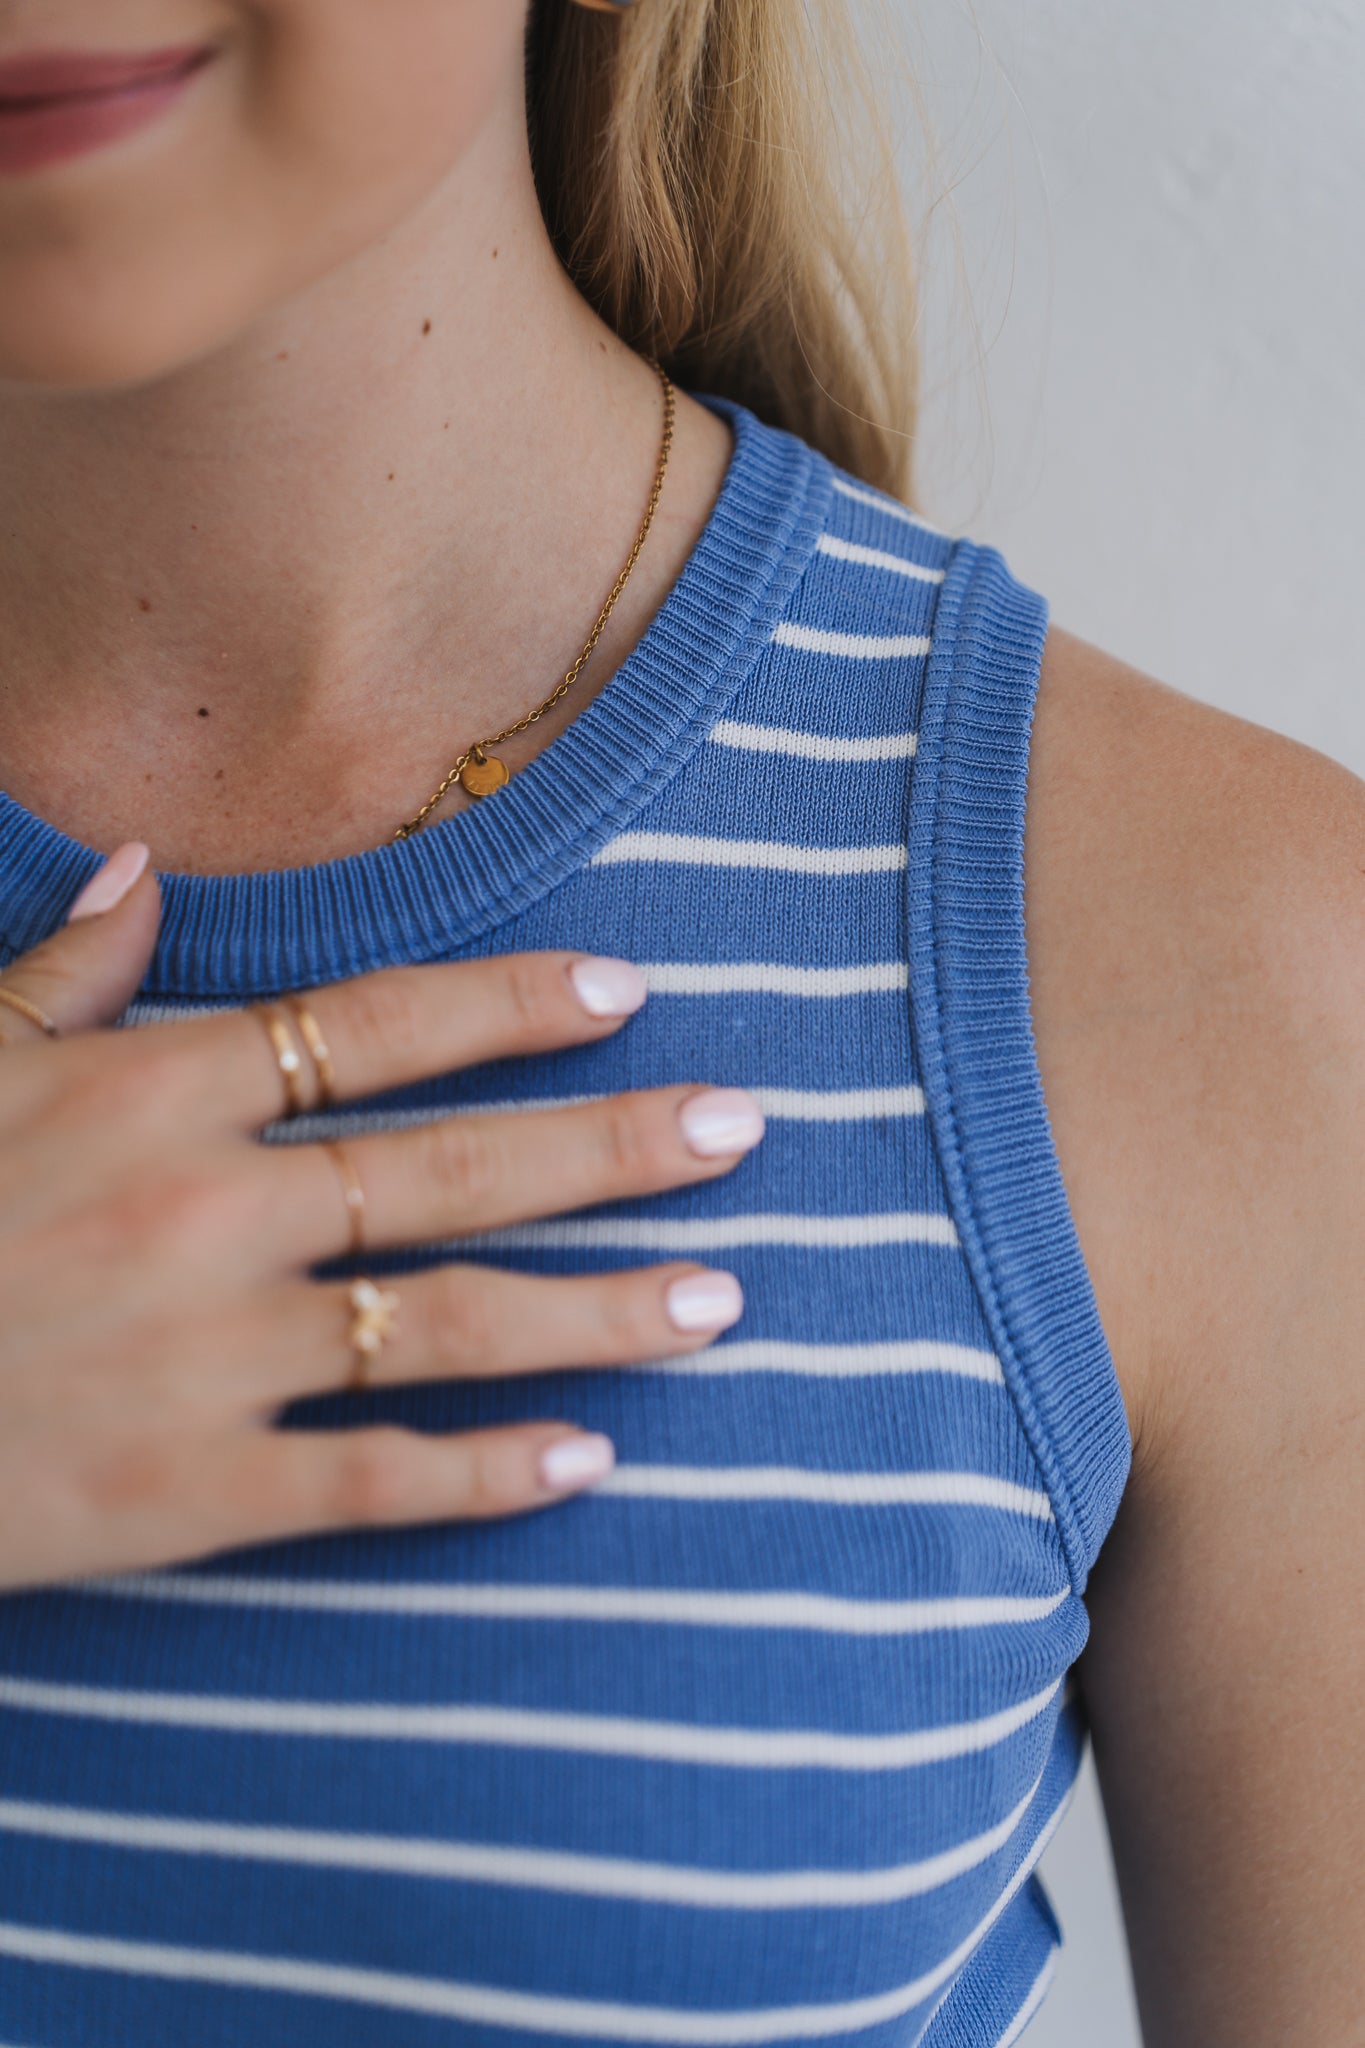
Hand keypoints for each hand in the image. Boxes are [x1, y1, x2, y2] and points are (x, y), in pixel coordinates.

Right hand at [0, 844, 761, 1593]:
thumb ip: (58, 971)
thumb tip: (134, 867)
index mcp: (150, 1094)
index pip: (371, 1024)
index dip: (508, 999)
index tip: (625, 984)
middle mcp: (205, 1210)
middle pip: (453, 1164)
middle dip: (611, 1144)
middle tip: (743, 1128)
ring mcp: (208, 1356)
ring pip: (446, 1322)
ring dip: (596, 1310)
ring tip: (720, 1299)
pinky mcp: (188, 1492)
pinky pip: (369, 1480)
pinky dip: (482, 1473)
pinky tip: (589, 1462)